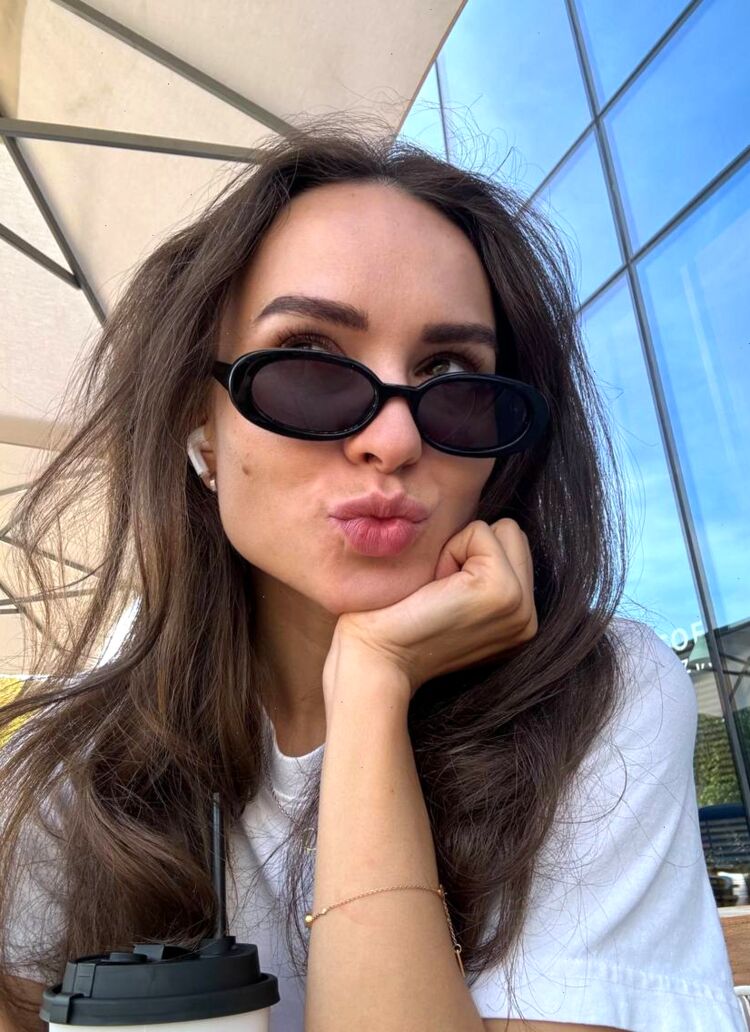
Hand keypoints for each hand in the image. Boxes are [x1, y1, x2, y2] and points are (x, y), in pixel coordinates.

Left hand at [327, 518, 537, 700]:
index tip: (442, 595)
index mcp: (519, 619)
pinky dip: (450, 551)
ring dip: (460, 550)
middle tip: (439, 591)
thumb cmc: (398, 623)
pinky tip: (435, 590)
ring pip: (502, 530)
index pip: (512, 546)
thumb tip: (486, 527)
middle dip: (470, 548)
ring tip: (438, 592)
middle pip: (512, 533)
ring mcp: (521, 606)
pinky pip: (481, 532)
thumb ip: (480, 571)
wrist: (376, 658)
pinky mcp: (503, 592)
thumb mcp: (453, 596)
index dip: (469, 555)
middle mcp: (528, 616)